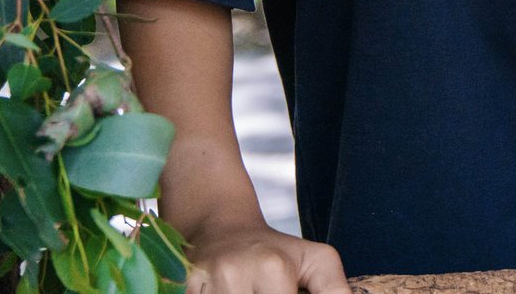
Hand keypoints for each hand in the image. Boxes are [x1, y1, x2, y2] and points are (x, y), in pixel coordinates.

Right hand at [186, 220, 348, 293]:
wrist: (220, 228)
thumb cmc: (276, 250)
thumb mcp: (316, 259)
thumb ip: (334, 288)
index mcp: (272, 267)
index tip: (292, 293)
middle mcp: (234, 275)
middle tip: (270, 289)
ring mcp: (203, 284)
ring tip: (252, 289)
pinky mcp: (181, 288)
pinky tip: (233, 291)